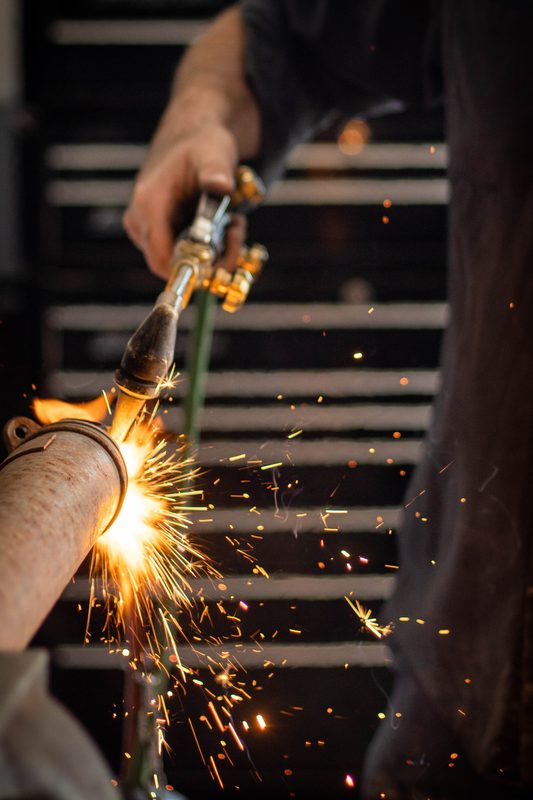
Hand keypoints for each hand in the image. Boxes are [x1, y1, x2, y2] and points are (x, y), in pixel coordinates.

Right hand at [123, 121, 246, 279]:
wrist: (191, 137)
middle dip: (212, 258)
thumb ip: (215, 170)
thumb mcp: (213, 153)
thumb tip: (221, 186)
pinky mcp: (159, 233)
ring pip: (181, 261)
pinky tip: (224, 224)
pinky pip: (184, 254)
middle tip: (237, 231)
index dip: (193, 269)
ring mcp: (147, 229)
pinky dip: (209, 247)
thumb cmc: (200, 144)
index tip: (223, 256)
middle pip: (174, 265)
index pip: (162, 260)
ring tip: (233, 223)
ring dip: (215, 252)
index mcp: (148, 205)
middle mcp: (141, 221)